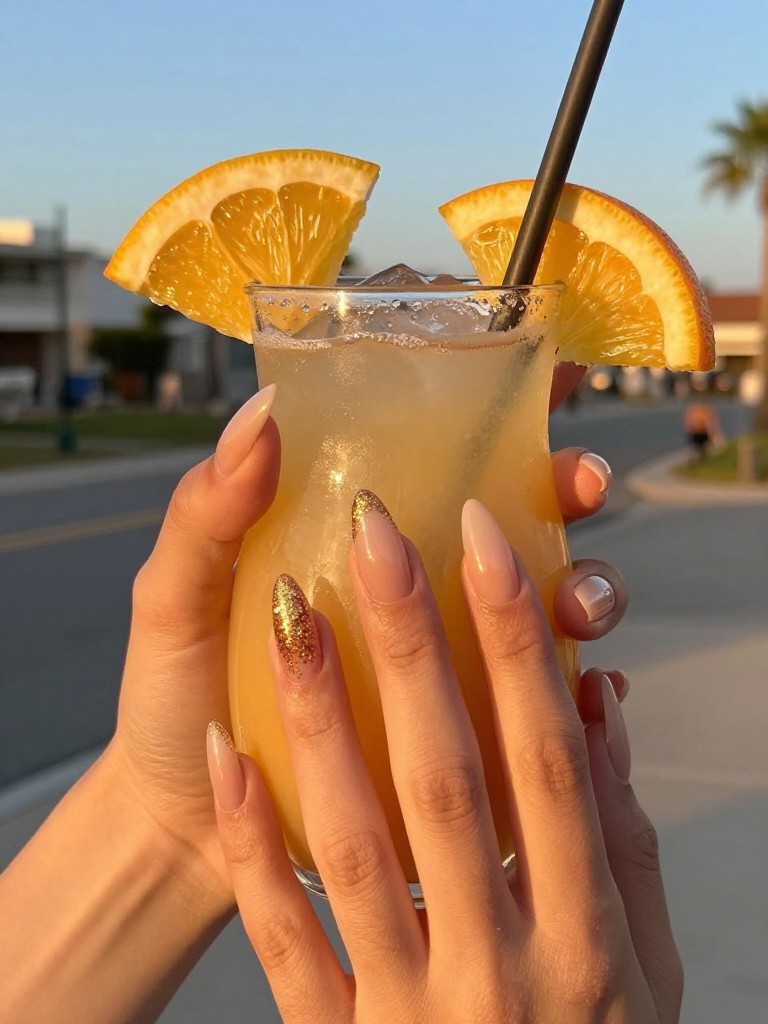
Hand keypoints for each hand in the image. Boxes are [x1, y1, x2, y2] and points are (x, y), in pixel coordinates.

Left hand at [105, 365, 624, 898]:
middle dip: (569, 488)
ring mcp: (443, 661)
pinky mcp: (461, 736)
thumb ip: (208, 514)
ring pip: (547, 604)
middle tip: (579, 483)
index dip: (512, 406)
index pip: (442, 450)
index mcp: (351, 537)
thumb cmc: (177, 697)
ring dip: (591, 588)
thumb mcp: (177, 599)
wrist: (182, 826)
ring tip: (577, 605)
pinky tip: (597, 691)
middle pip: (517, 516)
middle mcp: (411, 587)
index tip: (558, 376)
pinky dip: (582, 693)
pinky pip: (543, 708)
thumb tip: (267, 411)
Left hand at [209, 498, 680, 1023]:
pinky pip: (284, 937)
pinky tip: (225, 749)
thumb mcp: (645, 965)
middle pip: (450, 778)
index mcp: (589, 937)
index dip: (521, 640)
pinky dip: (252, 839)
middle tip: (373, 530)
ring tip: (285, 608)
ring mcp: (413, 1009)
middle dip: (412, 642)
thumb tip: (599, 702)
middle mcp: (503, 966)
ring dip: (318, 716)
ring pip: (356, 840)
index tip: (487, 535)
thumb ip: (622, 837)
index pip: (551, 759)